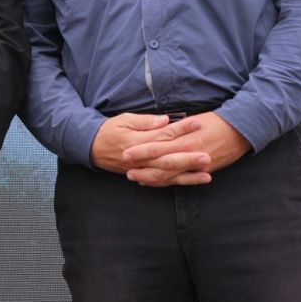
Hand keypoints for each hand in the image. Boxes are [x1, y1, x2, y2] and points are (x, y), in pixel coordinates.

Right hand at [90, 113, 204, 173]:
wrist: (92, 148)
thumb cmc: (109, 130)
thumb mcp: (124, 119)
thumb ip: (145, 121)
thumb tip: (165, 120)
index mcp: (137, 141)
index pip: (164, 134)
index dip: (182, 129)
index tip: (199, 123)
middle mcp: (140, 158)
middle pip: (168, 159)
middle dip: (189, 158)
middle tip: (208, 156)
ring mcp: (142, 169)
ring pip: (167, 175)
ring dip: (188, 176)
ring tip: (207, 174)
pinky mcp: (143, 175)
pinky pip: (162, 182)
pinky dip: (177, 182)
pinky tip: (192, 181)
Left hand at [121, 112, 249, 186]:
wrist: (240, 130)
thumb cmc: (215, 121)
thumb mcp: (193, 119)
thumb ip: (174, 127)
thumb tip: (158, 127)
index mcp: (184, 138)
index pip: (157, 146)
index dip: (141, 151)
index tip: (126, 152)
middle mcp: (189, 153)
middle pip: (161, 165)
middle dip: (143, 169)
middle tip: (127, 172)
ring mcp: (197, 165)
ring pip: (171, 176)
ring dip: (153, 179)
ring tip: (137, 179)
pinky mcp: (204, 172)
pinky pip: (183, 180)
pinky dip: (168, 182)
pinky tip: (156, 183)